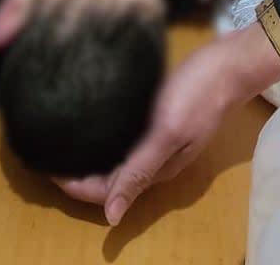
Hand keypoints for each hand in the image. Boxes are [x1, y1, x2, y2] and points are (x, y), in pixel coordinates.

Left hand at [56, 22, 279, 221]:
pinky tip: (95, 121)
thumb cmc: (199, 94)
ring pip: (118, 158)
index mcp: (157, 169)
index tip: (49, 170)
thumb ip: (140, 171)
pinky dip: (108, 137)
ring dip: (93, 155)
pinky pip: (128, 136)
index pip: (108, 192)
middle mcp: (156, 159)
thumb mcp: (167, 132)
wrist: (230, 62)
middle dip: (80, 173)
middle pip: (111, 178)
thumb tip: (112, 217)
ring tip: (65, 141)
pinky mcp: (160, 116)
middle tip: (49, 155)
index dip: (77, 186)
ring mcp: (159, 137)